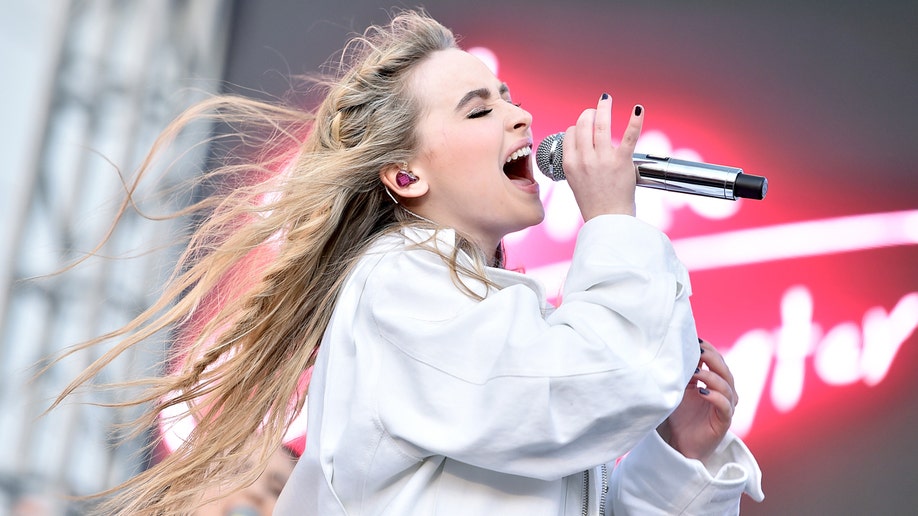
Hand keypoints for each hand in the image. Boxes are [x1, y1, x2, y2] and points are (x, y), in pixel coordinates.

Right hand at [562, 94, 642, 219]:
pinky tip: (637, 109)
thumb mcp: (575, 180)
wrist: (608, 220)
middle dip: (589, 114)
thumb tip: (582, 143)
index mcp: (570, 163)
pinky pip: (628, 137)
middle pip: (583, 124)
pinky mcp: (622, 162)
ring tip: (606, 99)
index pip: (571, 133)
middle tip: (595, 111)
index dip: (578, 127)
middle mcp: (584, 159)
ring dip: (604, 108)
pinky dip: (635, 121)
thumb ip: (577, 161)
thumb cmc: (594, 202)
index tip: (585, 129)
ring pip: (601, 125)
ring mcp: (603, 159)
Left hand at [659, 339, 737, 461]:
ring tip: (694, 372)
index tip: (694, 339)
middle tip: (697, 350)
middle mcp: (724, 392)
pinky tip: (701, 392)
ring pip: (726, 386)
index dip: (709, 349)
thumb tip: (673, 350)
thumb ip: (681, 373)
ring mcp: (726, 407)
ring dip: (710, 376)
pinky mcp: (724, 422)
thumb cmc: (677, 416)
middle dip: (712, 357)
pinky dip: (714, 396)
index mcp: (714, 382)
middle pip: (725, 370)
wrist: (677, 444)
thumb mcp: (677, 389)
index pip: (717, 361)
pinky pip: (725, 406)